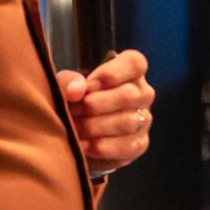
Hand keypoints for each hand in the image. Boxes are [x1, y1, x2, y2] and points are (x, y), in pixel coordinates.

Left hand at [57, 49, 154, 174]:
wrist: (75, 134)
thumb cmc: (74, 102)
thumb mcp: (66, 87)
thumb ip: (68, 82)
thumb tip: (76, 90)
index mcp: (129, 71)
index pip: (135, 63)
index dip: (110, 73)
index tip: (87, 85)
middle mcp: (142, 93)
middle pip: (129, 95)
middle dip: (95, 105)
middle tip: (73, 111)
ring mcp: (144, 119)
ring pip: (128, 122)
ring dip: (94, 127)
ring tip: (74, 129)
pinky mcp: (139, 144)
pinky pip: (127, 146)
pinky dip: (101, 147)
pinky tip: (82, 146)